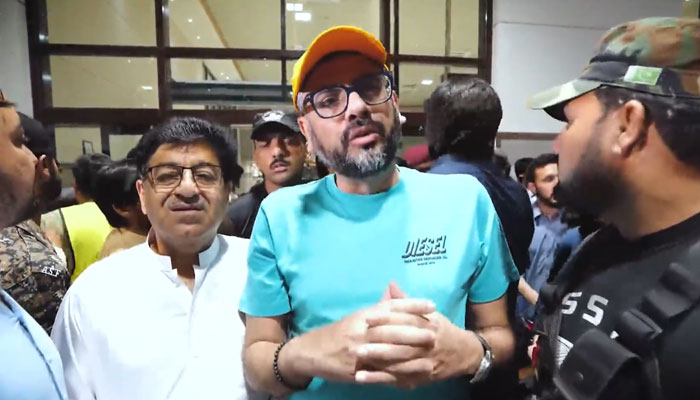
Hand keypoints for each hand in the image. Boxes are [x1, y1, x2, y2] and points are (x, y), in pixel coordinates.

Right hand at [284, 287, 434, 383]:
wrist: (310, 351)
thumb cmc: (338, 332)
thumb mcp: (356, 317)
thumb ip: (377, 308)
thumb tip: (395, 293)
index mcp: (364, 315)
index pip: (391, 307)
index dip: (412, 305)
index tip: (432, 305)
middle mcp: (362, 330)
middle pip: (392, 328)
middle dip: (415, 331)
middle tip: (436, 332)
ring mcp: (359, 350)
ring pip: (388, 351)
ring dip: (411, 354)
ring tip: (430, 357)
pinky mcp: (356, 368)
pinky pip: (380, 373)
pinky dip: (397, 375)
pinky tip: (412, 378)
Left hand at [355, 284, 483, 388]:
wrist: (463, 353)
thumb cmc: (441, 329)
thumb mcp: (428, 313)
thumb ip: (406, 301)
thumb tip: (390, 285)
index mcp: (429, 324)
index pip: (407, 320)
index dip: (387, 318)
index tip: (368, 317)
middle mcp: (427, 344)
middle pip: (402, 344)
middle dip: (380, 343)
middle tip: (358, 342)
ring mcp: (424, 363)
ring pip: (399, 364)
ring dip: (377, 363)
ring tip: (357, 359)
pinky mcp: (419, 378)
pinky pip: (398, 379)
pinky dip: (379, 379)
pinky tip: (362, 378)